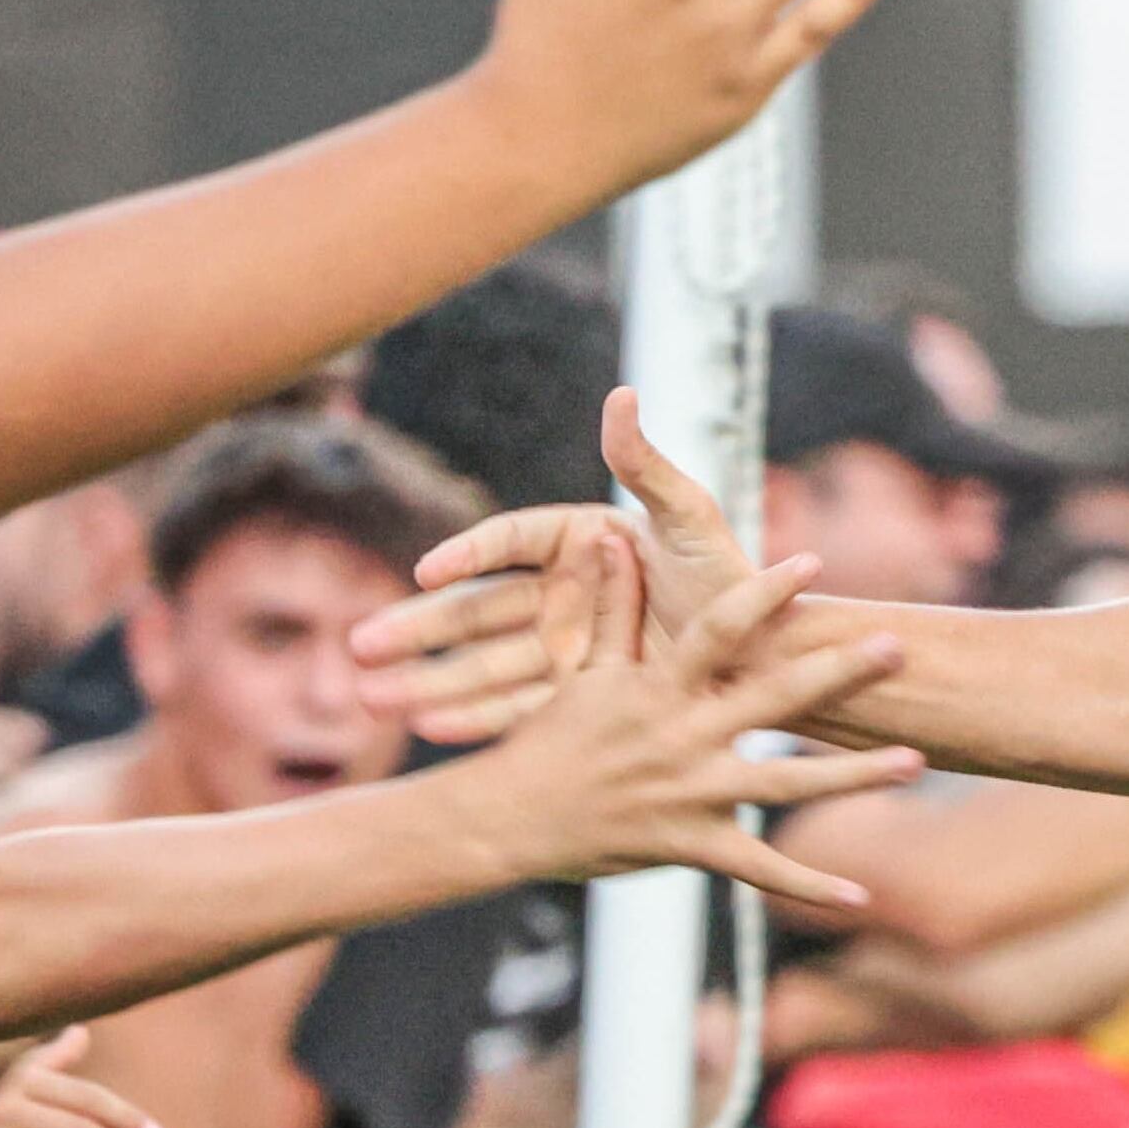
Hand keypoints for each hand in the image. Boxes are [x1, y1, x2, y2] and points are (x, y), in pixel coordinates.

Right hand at [355, 390, 763, 744]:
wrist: (768, 655)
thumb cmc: (735, 579)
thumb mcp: (692, 518)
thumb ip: (647, 464)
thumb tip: (620, 395)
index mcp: (581, 542)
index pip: (509, 543)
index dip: (467, 555)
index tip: (430, 572)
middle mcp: (565, 595)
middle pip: (476, 612)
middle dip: (417, 632)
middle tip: (360, 647)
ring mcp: (567, 648)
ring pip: (484, 666)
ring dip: (428, 683)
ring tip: (371, 698)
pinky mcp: (579, 696)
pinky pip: (519, 708)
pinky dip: (476, 720)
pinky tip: (428, 732)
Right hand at [459, 532, 919, 910]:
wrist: (513, 818)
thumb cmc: (555, 738)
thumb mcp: (584, 668)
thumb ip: (611, 603)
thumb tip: (610, 531)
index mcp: (660, 688)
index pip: (720, 631)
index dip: (764, 596)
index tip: (811, 562)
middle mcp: (683, 737)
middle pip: (772, 699)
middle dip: (837, 672)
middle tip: (898, 646)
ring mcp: (692, 794)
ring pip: (786, 783)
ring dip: (854, 775)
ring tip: (915, 760)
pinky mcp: (694, 845)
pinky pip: (761, 870)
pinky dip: (811, 884)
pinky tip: (862, 895)